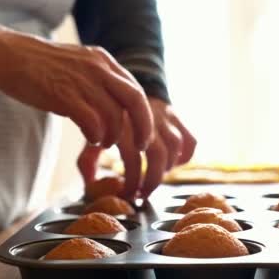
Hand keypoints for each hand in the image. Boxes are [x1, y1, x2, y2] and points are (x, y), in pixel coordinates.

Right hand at [0, 31, 152, 148]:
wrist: (7, 54)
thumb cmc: (39, 65)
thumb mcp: (78, 65)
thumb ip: (97, 82)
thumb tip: (113, 107)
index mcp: (103, 61)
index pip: (136, 89)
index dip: (144, 115)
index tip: (143, 133)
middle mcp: (98, 68)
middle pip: (135, 100)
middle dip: (143, 127)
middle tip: (140, 146)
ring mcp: (82, 81)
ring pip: (114, 115)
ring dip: (113, 135)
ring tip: (104, 142)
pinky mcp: (64, 95)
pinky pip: (93, 121)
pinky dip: (96, 135)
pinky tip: (91, 139)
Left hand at [78, 98, 195, 198]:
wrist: (122, 83)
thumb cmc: (105, 114)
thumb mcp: (92, 132)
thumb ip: (88, 159)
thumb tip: (89, 186)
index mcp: (123, 126)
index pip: (133, 160)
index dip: (132, 183)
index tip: (127, 195)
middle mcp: (146, 120)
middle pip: (158, 155)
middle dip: (152, 181)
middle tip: (144, 194)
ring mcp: (163, 117)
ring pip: (176, 146)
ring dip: (167, 168)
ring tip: (154, 178)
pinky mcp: (176, 116)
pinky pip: (190, 140)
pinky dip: (185, 156)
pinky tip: (173, 164)